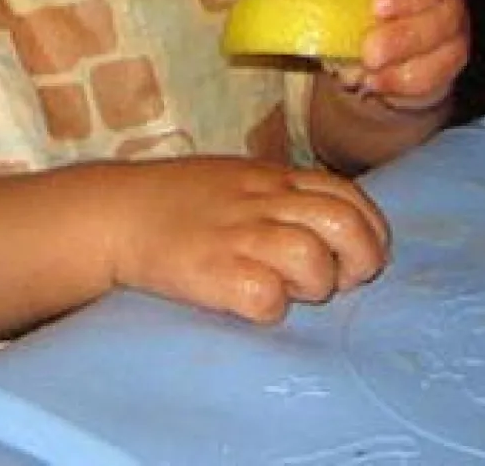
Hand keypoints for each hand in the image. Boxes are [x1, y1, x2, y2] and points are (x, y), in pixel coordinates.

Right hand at [108, 156, 388, 324]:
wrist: (115, 212)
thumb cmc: (179, 201)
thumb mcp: (238, 179)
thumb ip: (283, 195)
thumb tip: (333, 223)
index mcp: (272, 177)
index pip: (348, 195)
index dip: (368, 230)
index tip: (359, 253)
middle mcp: (262, 201)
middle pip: (344, 225)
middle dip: (360, 261)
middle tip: (339, 281)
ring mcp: (237, 235)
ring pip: (312, 260)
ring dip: (315, 284)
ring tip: (292, 290)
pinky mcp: (212, 271)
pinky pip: (267, 297)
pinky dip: (270, 307)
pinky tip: (252, 301)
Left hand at [356, 0, 469, 110]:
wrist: (360, 40)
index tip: (376, 8)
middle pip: (445, 14)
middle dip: (405, 37)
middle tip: (369, 53)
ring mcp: (450, 31)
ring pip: (449, 51)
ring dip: (405, 67)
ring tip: (367, 75)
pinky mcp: (446, 64)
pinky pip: (438, 79)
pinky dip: (405, 85)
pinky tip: (375, 85)